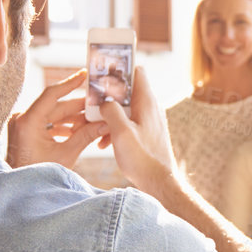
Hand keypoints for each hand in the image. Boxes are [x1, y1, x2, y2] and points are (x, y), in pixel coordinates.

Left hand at [7, 69, 108, 169]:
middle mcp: (22, 119)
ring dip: (72, 118)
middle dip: (78, 107)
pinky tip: (79, 130)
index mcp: (28, 121)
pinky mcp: (25, 132)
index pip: (51, 94)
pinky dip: (62, 126)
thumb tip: (105, 123)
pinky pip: (46, 124)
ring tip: (92, 120)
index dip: (70, 83)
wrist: (21, 190)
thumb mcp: (66, 155)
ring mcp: (22, 125)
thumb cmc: (39, 175)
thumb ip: (85, 136)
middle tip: (98, 103)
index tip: (84, 75)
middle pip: (55, 106)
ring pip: (52, 115)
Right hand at [99, 67, 176, 192]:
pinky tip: (104, 143)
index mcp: (146, 102)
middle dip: (108, 95)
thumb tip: (104, 102)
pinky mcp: (145, 133)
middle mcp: (150, 108)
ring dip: (109, 114)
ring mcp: (148, 120)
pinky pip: (127, 122)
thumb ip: (111, 111)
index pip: (136, 71)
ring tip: (95, 126)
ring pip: (125, 107)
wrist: (159, 183)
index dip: (119, 68)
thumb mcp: (121, 132)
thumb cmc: (143, 159)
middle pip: (127, 89)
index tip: (103, 72)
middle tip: (92, 102)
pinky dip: (115, 127)